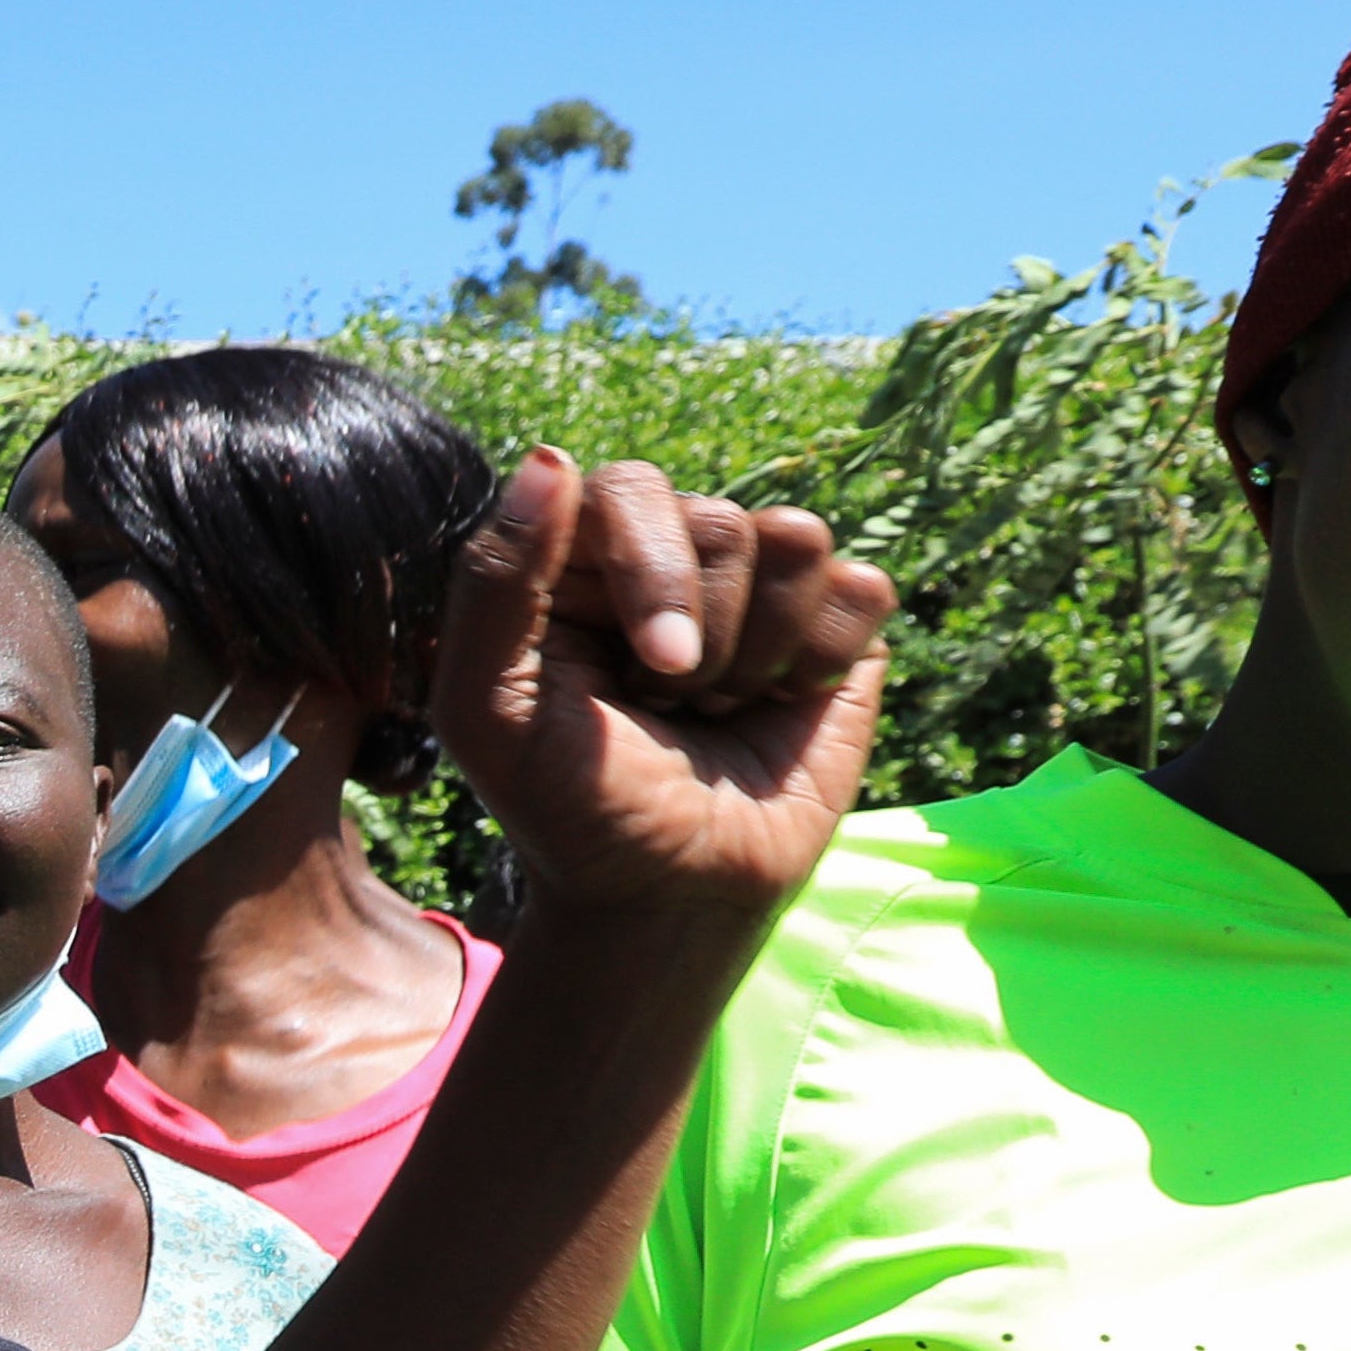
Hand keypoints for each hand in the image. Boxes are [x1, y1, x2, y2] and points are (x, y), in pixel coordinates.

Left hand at [430, 447, 892, 932]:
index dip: (655, 574)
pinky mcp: (835, 626)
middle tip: (673, 702)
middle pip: (722, 518)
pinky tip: (780, 704)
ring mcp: (757, 586)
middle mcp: (669, 558)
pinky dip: (821, 660)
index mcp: (579, 562)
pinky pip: (862, 586)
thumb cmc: (570, 806)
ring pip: (798, 538)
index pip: (632, 490)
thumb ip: (495, 583)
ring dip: (760, 649)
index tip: (653, 671)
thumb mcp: (488, 709)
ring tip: (716, 706)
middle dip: (706, 631)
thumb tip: (549, 457)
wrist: (671, 893)